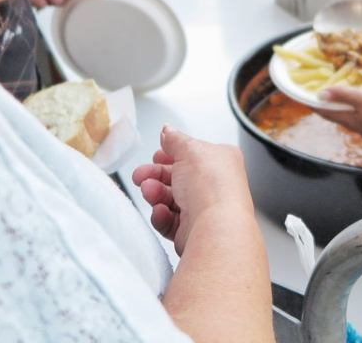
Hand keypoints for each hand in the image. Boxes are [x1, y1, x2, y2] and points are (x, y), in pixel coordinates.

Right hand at [131, 126, 255, 255]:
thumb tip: (168, 130)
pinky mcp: (192, 231)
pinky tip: (160, 211)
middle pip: (177, 178)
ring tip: (148, 191)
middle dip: (156, 176)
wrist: (216, 227)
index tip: (156, 155)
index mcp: (221, 162)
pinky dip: (162, 216)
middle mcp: (215, 186)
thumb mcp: (189, 150)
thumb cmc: (212, 186)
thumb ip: (175, 140)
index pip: (193, 155)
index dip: (172, 155)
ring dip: (156, 194)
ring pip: (171, 200)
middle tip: (140, 175)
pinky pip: (171, 222)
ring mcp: (204, 210)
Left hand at [314, 87, 361, 139]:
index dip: (316, 106)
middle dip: (329, 107)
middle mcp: (356, 127)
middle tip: (323, 96)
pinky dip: (356, 109)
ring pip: (350, 117)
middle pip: (338, 116)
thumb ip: (342, 95)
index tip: (306, 99)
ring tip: (340, 99)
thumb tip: (320, 94)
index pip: (327, 113)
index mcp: (348, 120)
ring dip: (343, 108)